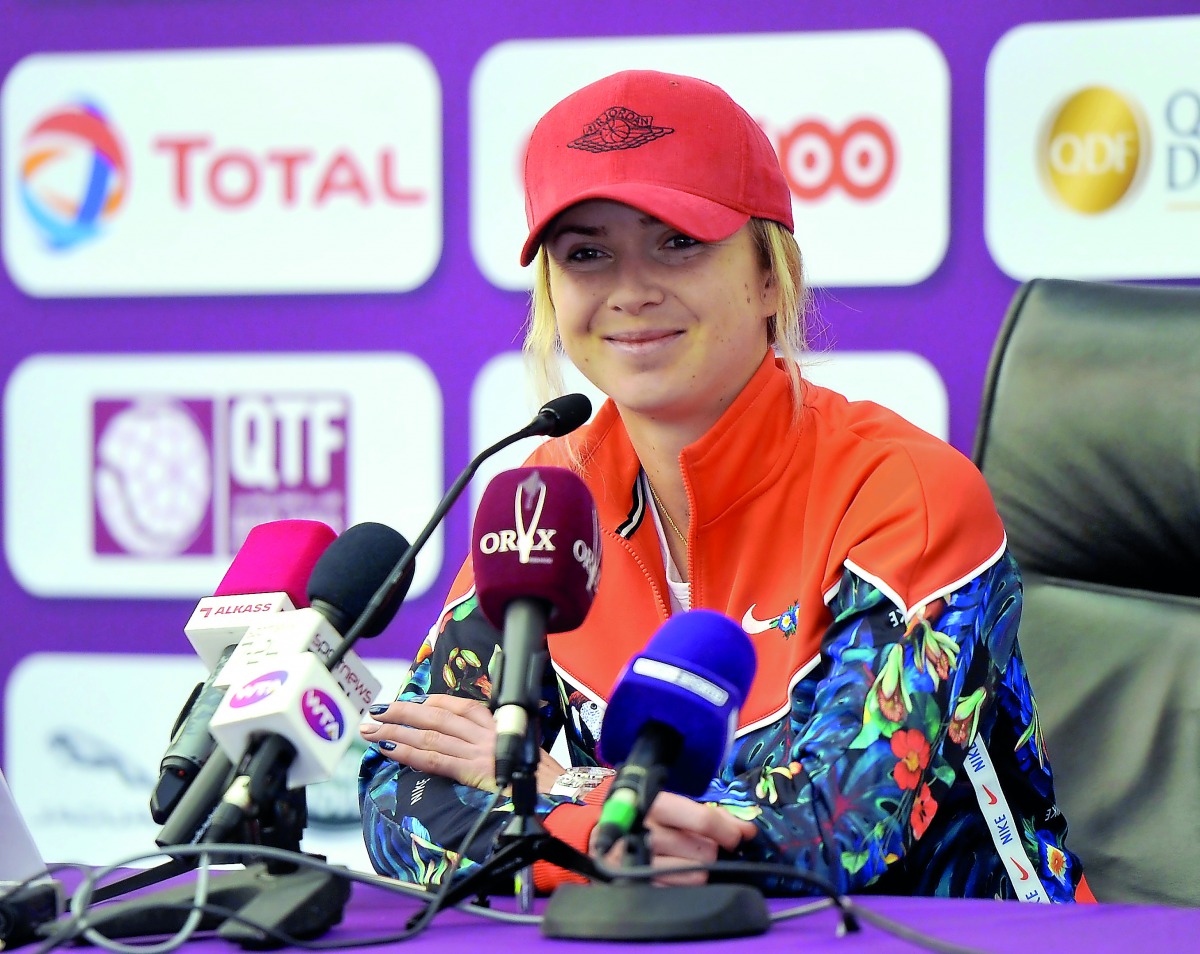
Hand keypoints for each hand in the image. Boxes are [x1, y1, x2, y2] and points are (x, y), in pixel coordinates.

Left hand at [361, 696, 564, 792]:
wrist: (557, 794)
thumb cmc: (538, 776)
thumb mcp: (517, 746)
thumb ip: (491, 740)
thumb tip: (464, 741)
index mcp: (495, 722)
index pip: (455, 705)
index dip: (425, 703)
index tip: (404, 703)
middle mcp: (485, 731)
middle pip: (435, 717)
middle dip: (401, 712)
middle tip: (374, 712)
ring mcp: (479, 750)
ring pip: (429, 736)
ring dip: (396, 731)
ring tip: (371, 730)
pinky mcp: (474, 770)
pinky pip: (435, 759)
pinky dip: (408, 753)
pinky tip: (389, 749)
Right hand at [589, 791, 757, 885]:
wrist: (600, 837)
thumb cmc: (646, 818)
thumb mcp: (672, 807)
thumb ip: (711, 815)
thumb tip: (747, 829)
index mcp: (656, 804)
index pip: (703, 820)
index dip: (728, 831)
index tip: (737, 838)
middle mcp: (646, 831)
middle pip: (703, 851)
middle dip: (710, 851)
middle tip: (701, 847)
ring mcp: (639, 860)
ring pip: (695, 875)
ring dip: (699, 870)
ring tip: (685, 860)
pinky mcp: (636, 884)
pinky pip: (679, 892)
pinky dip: (684, 885)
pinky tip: (675, 873)